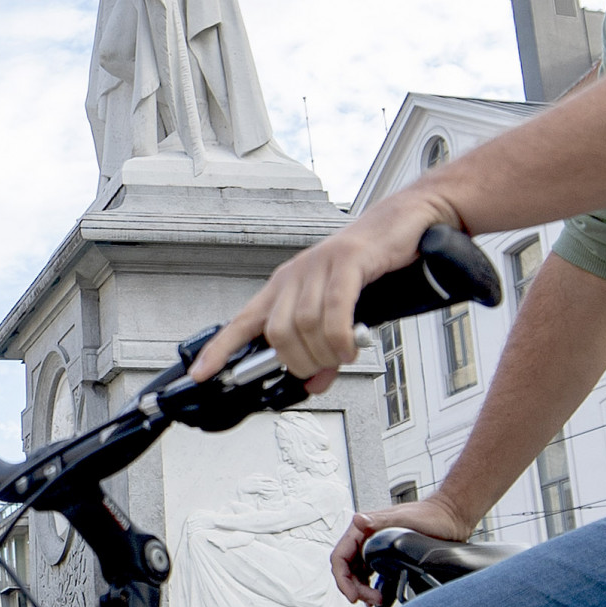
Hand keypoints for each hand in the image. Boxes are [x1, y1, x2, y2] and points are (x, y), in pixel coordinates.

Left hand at [185, 197, 433, 391]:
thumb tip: (315, 384)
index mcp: (285, 286)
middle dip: (297, 362)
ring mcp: (319, 265)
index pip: (242, 321)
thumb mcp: (343, 313)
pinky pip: (333, 310)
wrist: (404, 222)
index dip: (219, 350)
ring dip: (323, 353)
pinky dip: (339, 337)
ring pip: (303, 325)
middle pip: (277, 332)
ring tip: (341, 357)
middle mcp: (295, 275)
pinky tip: (348, 346)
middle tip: (319, 371)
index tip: (201, 374)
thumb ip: (325, 350)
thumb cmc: (371, 264)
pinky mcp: (347, 260)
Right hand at [332, 489, 478, 605]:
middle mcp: (365, 539)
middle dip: (354, 589)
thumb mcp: (403, 519)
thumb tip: (358, 520)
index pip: (340, 557)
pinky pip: (370, 575)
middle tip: (372, 600)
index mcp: (363, 529)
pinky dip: (371, 587)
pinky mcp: (385, 557)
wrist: (449, 517)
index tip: (353, 596)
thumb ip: (379, 521)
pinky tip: (380, 596)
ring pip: (357, 575)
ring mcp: (375, 548)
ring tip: (377, 600)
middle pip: (347, 570)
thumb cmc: (429, 515)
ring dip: (362, 590)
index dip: (342, 580)